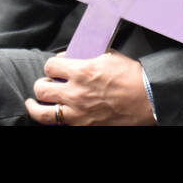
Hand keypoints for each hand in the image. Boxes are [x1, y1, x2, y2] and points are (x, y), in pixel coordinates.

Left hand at [25, 51, 154, 125]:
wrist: (148, 100)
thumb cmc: (132, 77)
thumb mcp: (109, 57)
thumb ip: (88, 56)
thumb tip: (75, 55)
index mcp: (82, 71)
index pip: (50, 66)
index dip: (52, 66)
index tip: (56, 67)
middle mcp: (76, 93)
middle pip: (41, 88)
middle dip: (41, 84)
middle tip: (46, 84)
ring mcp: (78, 113)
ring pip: (42, 112)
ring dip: (36, 105)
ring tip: (33, 103)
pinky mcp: (84, 126)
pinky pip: (60, 125)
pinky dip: (55, 120)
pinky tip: (53, 116)